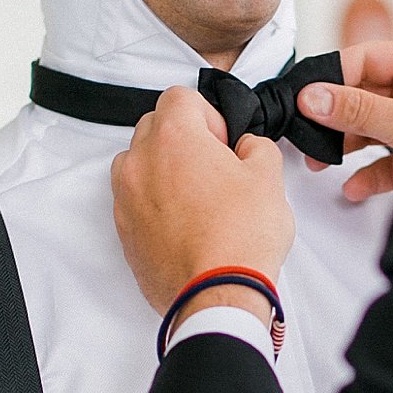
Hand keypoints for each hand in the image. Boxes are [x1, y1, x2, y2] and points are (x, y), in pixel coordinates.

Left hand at [111, 86, 295, 315]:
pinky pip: (133, 202)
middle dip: (182, 138)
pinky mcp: (124, 232)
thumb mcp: (269, 178)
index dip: (208, 115)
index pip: (180, 97)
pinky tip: (184, 224)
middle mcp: (141, 163)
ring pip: (136, 163)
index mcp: (174, 138)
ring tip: (194, 195)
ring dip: (161, 168)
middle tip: (213, 167)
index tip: (222, 141)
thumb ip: (257, 147)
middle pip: (153, 126)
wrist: (217, 296)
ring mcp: (126, 199)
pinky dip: (153, 203)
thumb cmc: (239, 240)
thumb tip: (247, 147)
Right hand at [299, 41, 392, 199]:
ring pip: (373, 130)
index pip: (370, 59)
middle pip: (366, 96)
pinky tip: (355, 186)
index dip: (333, 75)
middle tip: (306, 132)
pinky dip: (369, 175)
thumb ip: (360, 110)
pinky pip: (387, 162)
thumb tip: (314, 97)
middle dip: (334, 117)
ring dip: (345, 147)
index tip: (305, 95)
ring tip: (320, 161)